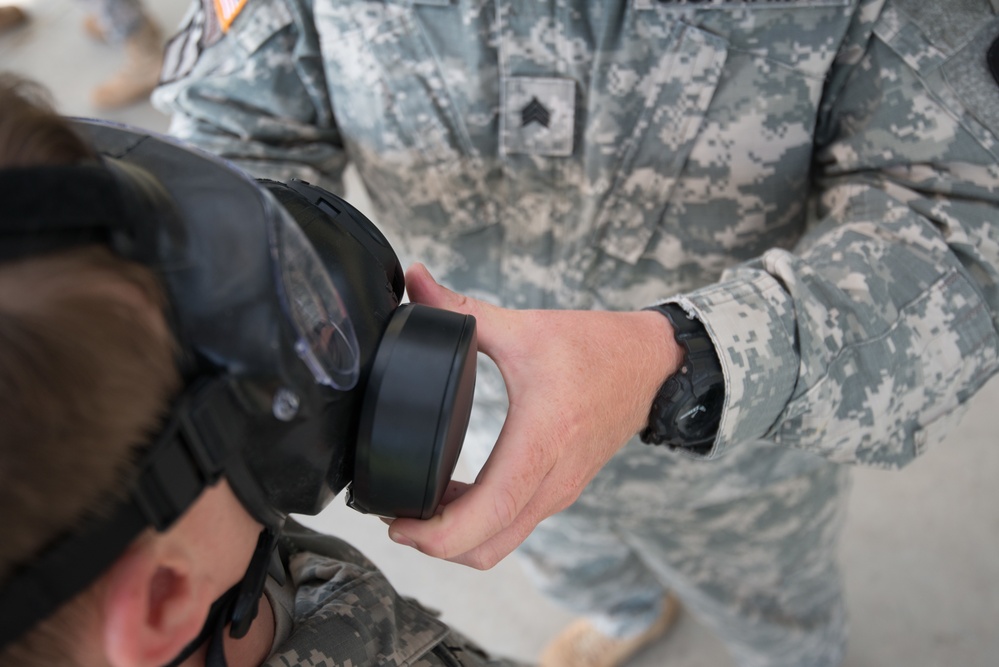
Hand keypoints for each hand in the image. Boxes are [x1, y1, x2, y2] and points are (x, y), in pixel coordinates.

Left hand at [386, 264, 682, 568]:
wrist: (649, 365)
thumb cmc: (594, 347)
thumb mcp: (524, 327)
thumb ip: (462, 307)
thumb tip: (414, 280)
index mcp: (543, 438)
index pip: (491, 510)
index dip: (438, 533)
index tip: (397, 523)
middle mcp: (554, 478)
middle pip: (489, 546)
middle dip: (435, 546)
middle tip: (394, 516)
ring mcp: (560, 491)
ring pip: (501, 543)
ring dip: (457, 538)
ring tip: (416, 508)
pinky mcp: (560, 490)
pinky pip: (514, 525)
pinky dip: (480, 526)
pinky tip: (452, 497)